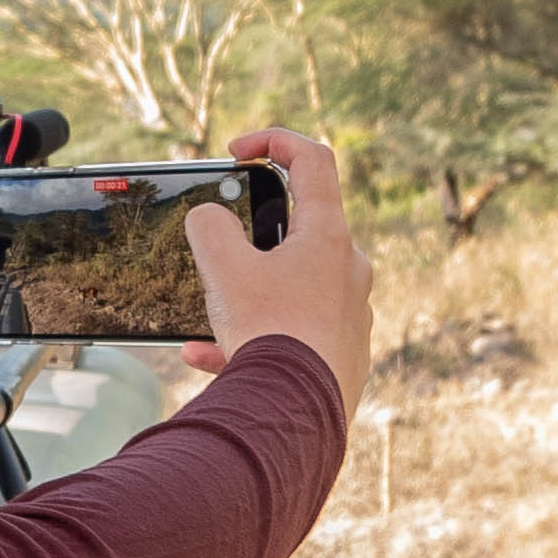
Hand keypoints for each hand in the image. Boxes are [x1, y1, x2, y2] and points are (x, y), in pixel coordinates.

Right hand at [184, 127, 369, 412]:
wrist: (297, 416)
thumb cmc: (270, 334)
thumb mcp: (224, 268)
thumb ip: (210, 228)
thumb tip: (208, 218)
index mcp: (330, 237)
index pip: (313, 160)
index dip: (274, 140)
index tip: (239, 150)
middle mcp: (350, 271)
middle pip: (304, 230)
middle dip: (257, 236)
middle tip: (224, 251)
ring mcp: (350, 315)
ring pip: (293, 290)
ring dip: (249, 296)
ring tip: (209, 319)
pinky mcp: (342, 356)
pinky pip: (292, 335)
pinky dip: (253, 338)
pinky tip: (207, 357)